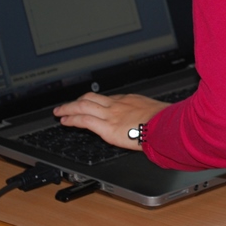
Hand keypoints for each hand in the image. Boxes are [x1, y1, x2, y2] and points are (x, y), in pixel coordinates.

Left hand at [54, 93, 170, 150]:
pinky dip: (72, 120)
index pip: (107, 99)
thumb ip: (149, 118)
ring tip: (60, 112)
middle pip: (91, 98)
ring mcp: (111, 114)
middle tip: (68, 104)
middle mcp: (117, 104)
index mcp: (129, 100)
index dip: (95, 102)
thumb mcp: (157, 113)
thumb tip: (152, 126)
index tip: (90, 104)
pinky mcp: (107, 127)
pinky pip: (85, 121)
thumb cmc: (165, 121)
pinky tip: (65, 121)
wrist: (165, 124)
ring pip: (83, 106)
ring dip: (69, 108)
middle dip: (77, 101)